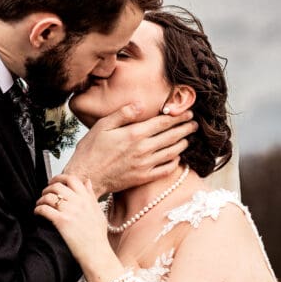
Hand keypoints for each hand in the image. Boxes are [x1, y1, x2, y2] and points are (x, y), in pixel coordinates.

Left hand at [35, 175, 110, 269]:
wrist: (96, 252)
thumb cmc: (97, 236)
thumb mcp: (98, 211)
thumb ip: (91, 196)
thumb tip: (87, 181)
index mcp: (87, 198)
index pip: (72, 179)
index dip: (59, 178)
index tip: (53, 182)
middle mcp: (78, 202)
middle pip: (57, 186)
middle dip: (47, 189)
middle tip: (44, 194)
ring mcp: (70, 211)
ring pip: (49, 197)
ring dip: (41, 199)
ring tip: (40, 204)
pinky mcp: (61, 221)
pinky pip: (44, 209)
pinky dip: (38, 209)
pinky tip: (37, 213)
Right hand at [63, 103, 195, 195]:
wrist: (86, 176)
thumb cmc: (91, 150)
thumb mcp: (102, 125)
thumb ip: (123, 113)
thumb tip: (141, 103)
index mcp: (134, 134)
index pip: (163, 123)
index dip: (178, 117)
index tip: (188, 112)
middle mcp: (143, 149)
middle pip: (171, 136)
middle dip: (185, 128)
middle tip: (194, 123)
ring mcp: (145, 165)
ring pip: (171, 152)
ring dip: (182, 144)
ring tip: (188, 138)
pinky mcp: (143, 177)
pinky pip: (165, 170)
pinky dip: (174, 163)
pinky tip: (176, 158)